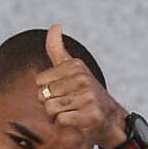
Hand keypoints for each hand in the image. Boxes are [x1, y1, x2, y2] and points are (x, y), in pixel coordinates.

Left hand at [34, 24, 128, 148]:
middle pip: (42, 96)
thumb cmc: (84, 91)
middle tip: (68, 103)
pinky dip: (65, 123)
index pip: (39, 81)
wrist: (108, 116)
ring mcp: (88, 97)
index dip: (47, 90)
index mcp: (75, 66)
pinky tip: (77, 119)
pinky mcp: (90, 115)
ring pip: (50, 109)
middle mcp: (82, 78)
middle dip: (50, 103)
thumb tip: (55, 26)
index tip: (63, 90)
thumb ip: (57, 49)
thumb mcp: (72, 68)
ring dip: (57, 114)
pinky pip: (60, 120)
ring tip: (72, 111)